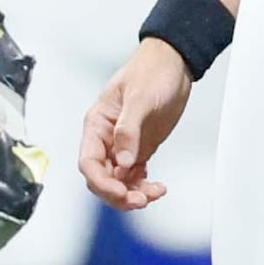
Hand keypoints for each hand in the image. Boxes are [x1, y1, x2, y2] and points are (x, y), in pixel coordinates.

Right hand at [80, 40, 193, 211]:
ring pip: (119, 181)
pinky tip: (158, 188)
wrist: (174, 65)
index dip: (101, 181)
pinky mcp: (140, 149)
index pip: (89, 162)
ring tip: (153, 194)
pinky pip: (135, 177)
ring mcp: (124, 146)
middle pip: (102, 178)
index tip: (120, 191)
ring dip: (133, 193)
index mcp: (97, 124)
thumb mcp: (139, 98)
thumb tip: (122, 160)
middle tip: (140, 199)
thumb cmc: (151, 72)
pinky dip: (144, 186)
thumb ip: (128, 130)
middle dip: (118, 193)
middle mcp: (107, 138)